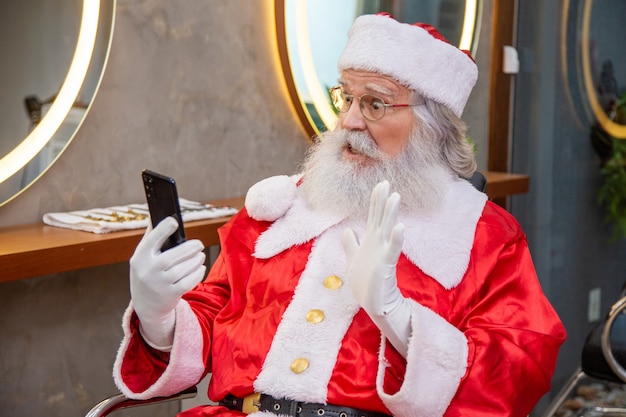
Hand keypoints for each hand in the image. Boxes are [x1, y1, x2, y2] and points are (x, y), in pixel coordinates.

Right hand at [130, 217, 205, 349]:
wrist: (145, 305)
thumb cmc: (146, 273)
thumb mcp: (142, 256)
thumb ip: (150, 236)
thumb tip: (156, 213)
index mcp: (140, 258)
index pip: (152, 240)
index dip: (163, 229)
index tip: (174, 222)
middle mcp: (148, 271)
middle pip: (174, 255)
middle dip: (190, 247)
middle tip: (199, 244)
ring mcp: (160, 284)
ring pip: (184, 268)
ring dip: (197, 260)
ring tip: (200, 256)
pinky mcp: (171, 294)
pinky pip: (189, 281)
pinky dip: (198, 272)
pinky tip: (200, 267)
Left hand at [342, 181, 410, 356]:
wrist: (375, 304)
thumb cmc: (365, 283)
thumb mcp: (353, 260)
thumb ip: (350, 244)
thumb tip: (348, 230)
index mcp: (370, 241)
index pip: (374, 216)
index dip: (376, 200)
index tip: (381, 184)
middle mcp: (378, 243)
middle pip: (380, 218)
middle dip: (383, 201)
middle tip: (386, 182)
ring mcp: (383, 253)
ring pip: (387, 229)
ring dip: (391, 214)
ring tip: (395, 197)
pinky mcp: (386, 265)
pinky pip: (392, 250)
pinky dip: (396, 238)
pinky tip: (400, 227)